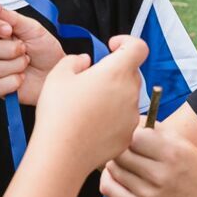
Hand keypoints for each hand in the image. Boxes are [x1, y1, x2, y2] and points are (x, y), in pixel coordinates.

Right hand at [0, 6, 66, 105]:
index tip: (9, 31)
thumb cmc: (46, 50)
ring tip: (26, 64)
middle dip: (10, 50)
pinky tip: (22, 78)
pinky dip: (13, 82)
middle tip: (25, 50)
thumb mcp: (32, 28)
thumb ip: (12, 18)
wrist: (57, 73)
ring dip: (16, 66)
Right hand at [31, 35, 148, 171]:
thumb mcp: (58, 75)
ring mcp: (132, 116)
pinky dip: (113, 116)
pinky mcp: (128, 135)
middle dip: (114, 72)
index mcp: (117, 72)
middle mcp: (131, 93)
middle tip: (90, 82)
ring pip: (128, 97)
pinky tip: (92, 124)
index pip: (138, 47)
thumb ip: (75, 60)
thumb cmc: (58, 113)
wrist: (62, 155)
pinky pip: (124, 118)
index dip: (126, 42)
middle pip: (131, 73)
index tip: (111, 47)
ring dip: (113, 95)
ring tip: (87, 106)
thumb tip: (86, 62)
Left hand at [100, 123, 196, 196]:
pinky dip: (108, 178)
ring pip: (113, 169)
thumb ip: (153, 129)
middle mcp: (160, 175)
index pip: (134, 136)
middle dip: (120, 146)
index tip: (134, 133)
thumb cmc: (190, 165)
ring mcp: (149, 194)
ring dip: (114, 161)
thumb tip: (124, 118)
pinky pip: (109, 189)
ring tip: (125, 159)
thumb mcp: (181, 143)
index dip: (130, 131)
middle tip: (126, 146)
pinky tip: (118, 174)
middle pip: (120, 152)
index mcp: (172, 153)